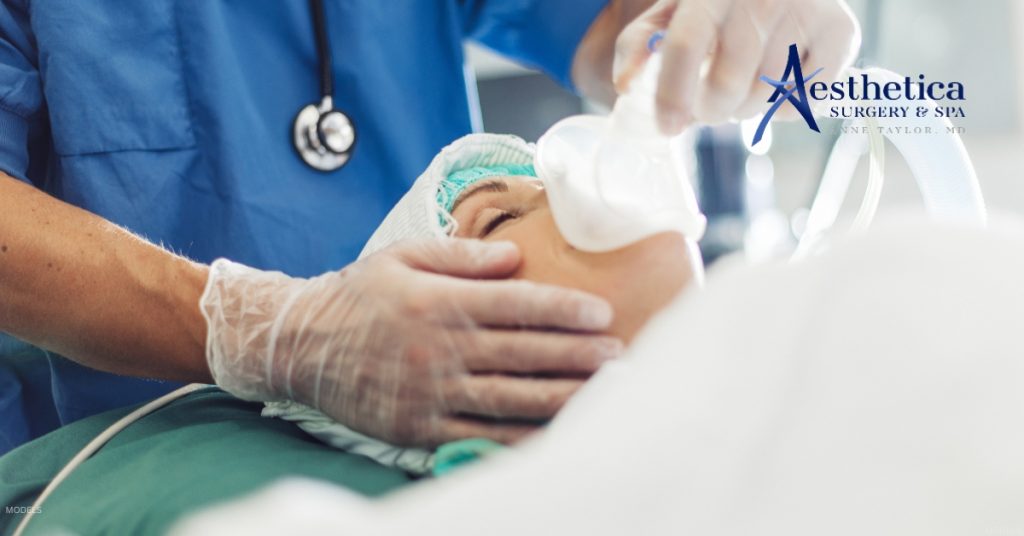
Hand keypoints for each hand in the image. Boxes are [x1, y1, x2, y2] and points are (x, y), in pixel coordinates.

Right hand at [200, 239, 621, 446]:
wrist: (299, 345)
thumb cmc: (357, 295)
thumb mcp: (402, 257)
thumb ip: (461, 255)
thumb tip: (516, 255)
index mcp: (439, 302)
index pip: (516, 305)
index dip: (563, 309)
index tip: (602, 313)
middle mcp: (439, 349)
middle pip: (523, 354)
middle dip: (577, 355)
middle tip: (620, 355)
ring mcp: (431, 393)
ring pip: (510, 399)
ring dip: (562, 396)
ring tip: (604, 393)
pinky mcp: (420, 428)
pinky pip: (480, 436)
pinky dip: (521, 436)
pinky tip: (554, 432)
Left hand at [613, 0, 860, 133]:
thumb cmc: (715, 8)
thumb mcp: (671, 15)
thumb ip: (640, 45)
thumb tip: (625, 83)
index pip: (684, 45)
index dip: (672, 94)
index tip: (668, 127)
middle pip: (727, 83)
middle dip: (712, 110)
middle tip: (709, 107)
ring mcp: (806, 9)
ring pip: (766, 95)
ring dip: (748, 109)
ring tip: (742, 92)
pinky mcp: (842, 31)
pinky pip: (808, 97)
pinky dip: (788, 107)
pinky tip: (779, 87)